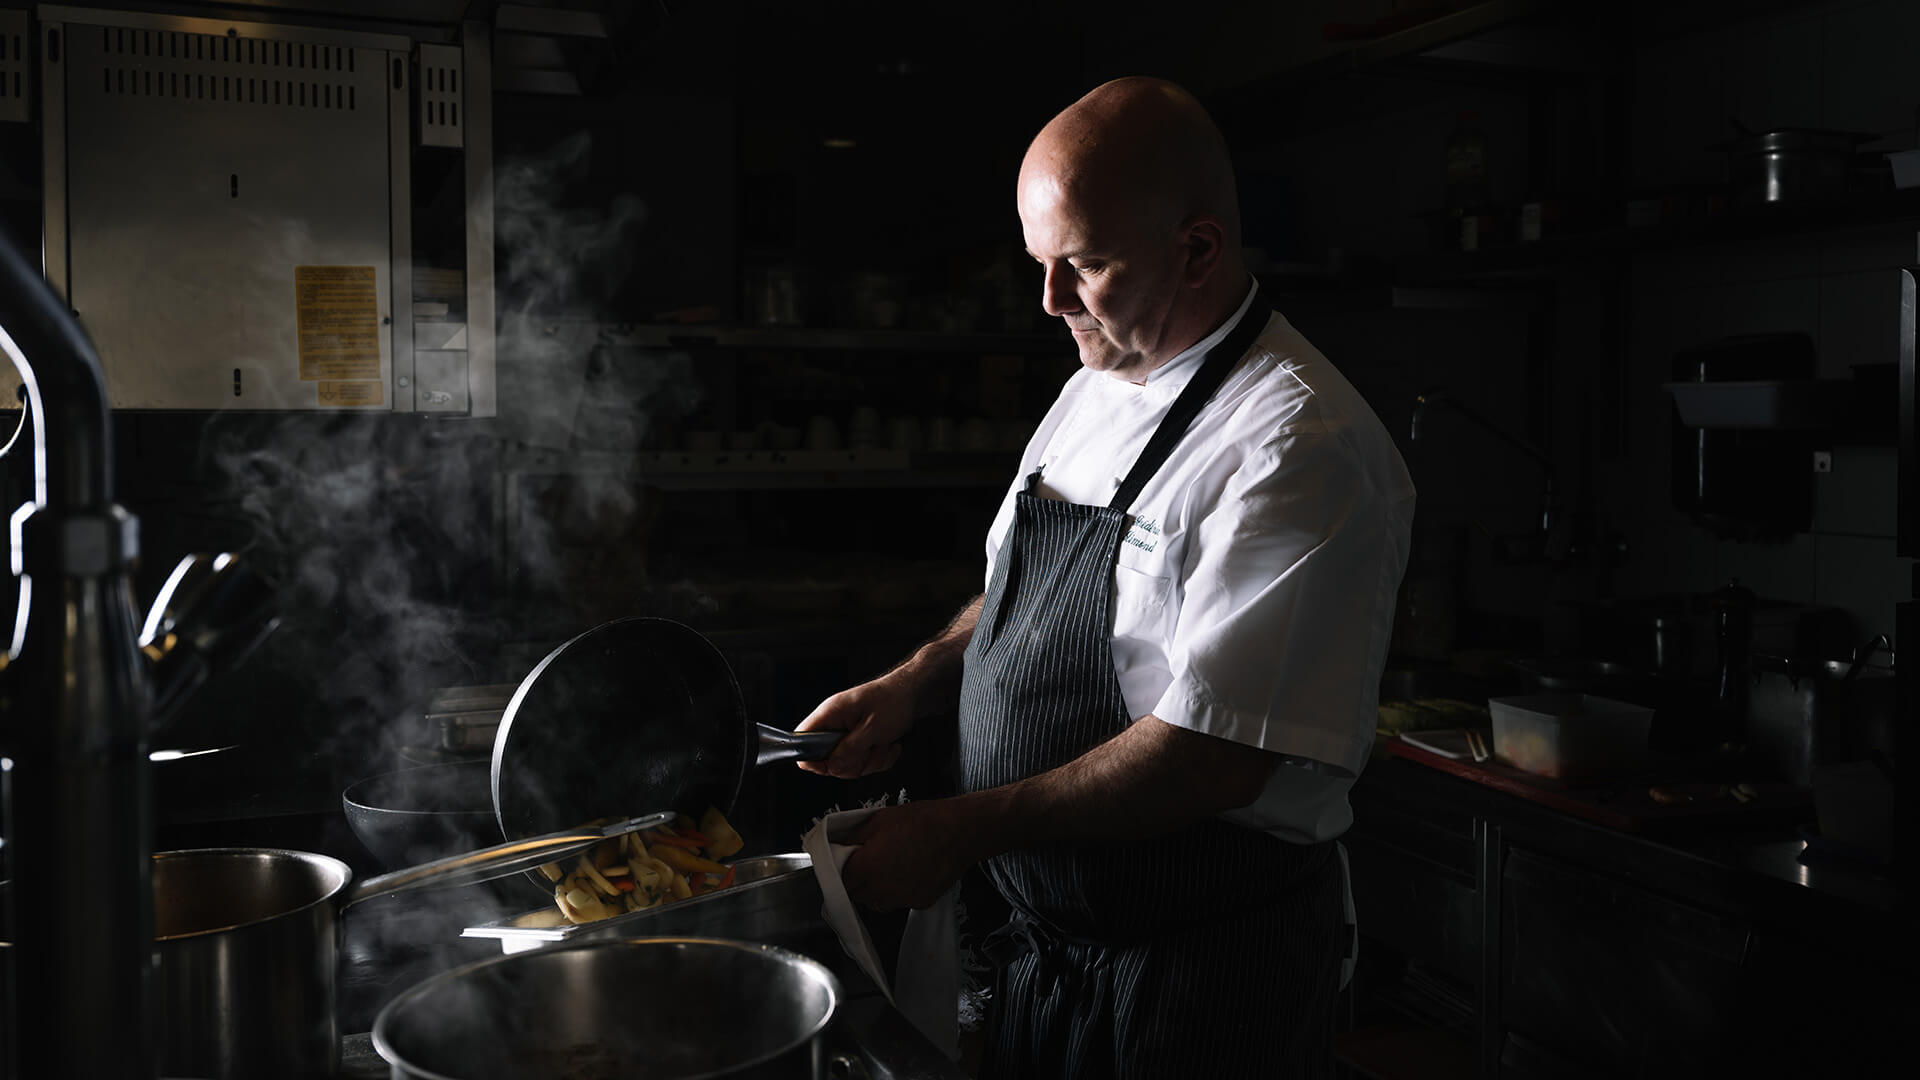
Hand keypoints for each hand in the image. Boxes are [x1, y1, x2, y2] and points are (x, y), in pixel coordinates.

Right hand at [795, 675, 913, 777]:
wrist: (911, 693)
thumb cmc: (892, 701)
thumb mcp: (872, 727)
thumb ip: (851, 749)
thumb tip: (832, 767)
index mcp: (829, 714)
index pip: (802, 740)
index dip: (811, 759)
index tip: (832, 765)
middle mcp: (834, 725)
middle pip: (828, 761)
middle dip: (854, 762)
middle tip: (870, 748)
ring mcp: (846, 735)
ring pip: (849, 765)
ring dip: (871, 760)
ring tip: (883, 742)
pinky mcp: (859, 743)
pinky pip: (864, 764)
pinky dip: (880, 759)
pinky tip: (889, 744)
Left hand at [841, 799, 978, 910]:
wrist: (958, 831)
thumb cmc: (920, 821)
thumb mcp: (878, 820)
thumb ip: (852, 836)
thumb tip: (834, 843)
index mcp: (865, 868)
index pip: (838, 883)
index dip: (838, 874)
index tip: (843, 865)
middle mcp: (880, 890)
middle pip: (856, 895)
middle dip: (856, 882)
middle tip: (866, 864)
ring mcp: (901, 900)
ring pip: (878, 902)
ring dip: (876, 890)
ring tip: (889, 868)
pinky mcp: (920, 903)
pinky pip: (901, 902)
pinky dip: (900, 891)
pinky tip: (910, 872)